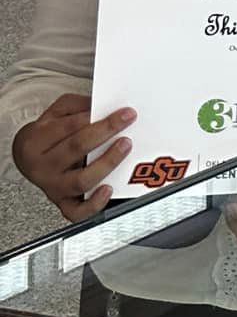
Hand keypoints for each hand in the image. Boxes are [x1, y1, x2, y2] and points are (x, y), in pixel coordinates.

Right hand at [11, 95, 133, 219]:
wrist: (27, 158)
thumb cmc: (47, 134)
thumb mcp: (57, 112)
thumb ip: (78, 105)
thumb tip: (105, 106)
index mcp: (37, 141)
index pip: (70, 127)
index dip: (99, 118)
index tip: (124, 112)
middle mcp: (44, 167)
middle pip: (76, 148)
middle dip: (106, 132)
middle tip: (128, 122)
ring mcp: (54, 187)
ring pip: (81, 180)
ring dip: (107, 162)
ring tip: (124, 146)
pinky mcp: (64, 203)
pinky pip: (78, 211)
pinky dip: (94, 204)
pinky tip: (109, 189)